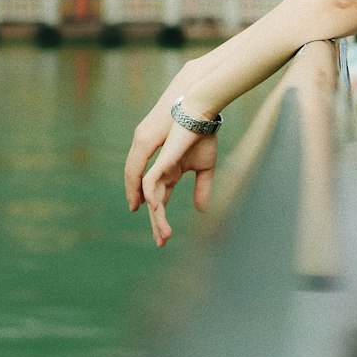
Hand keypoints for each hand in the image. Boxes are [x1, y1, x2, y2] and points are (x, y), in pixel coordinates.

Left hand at [125, 66, 219, 247]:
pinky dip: (151, 194)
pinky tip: (155, 208)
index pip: (161, 200)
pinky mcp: (161, 159)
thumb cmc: (203, 136)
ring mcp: (159, 166)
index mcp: (169, 173)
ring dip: (157, 216)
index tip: (164, 238)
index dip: (161, 218)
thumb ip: (202, 188)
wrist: (200, 114)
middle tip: (161, 242)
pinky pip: (150, 180)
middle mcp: (159, 172)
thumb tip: (201, 210)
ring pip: (151, 195)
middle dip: (157, 222)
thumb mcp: (205, 167)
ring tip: (164, 234)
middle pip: (154, 202)